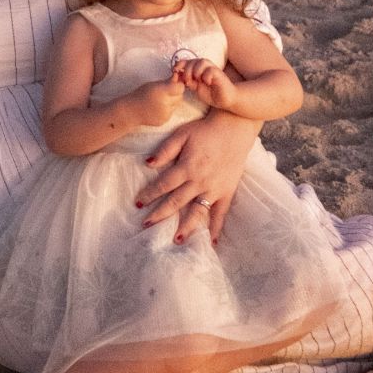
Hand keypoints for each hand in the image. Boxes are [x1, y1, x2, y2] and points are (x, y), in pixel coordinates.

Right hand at [132, 74, 184, 126]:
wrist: (131, 111)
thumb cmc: (140, 95)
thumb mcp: (153, 85)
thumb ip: (166, 82)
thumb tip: (177, 78)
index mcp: (161, 92)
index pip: (180, 88)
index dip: (178, 85)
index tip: (174, 84)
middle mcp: (165, 103)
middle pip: (180, 96)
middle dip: (175, 93)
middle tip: (166, 91)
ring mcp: (165, 113)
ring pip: (177, 105)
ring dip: (172, 101)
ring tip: (160, 100)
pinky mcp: (165, 120)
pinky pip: (172, 112)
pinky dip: (168, 109)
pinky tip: (158, 107)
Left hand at [134, 111, 258, 243]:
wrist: (234, 128)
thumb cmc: (205, 130)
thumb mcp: (182, 134)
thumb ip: (166, 150)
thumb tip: (148, 163)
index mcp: (186, 167)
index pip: (163, 185)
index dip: (149, 194)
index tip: (138, 203)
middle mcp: (199, 182)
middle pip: (176, 202)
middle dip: (160, 214)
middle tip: (146, 225)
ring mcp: (214, 189)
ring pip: (197, 212)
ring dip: (186, 227)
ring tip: (176, 240)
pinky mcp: (227, 192)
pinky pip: (221, 214)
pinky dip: (216, 228)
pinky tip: (212, 243)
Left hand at [172, 57, 235, 111]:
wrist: (226, 99)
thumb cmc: (212, 93)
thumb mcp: (196, 88)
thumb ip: (189, 81)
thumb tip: (177, 76)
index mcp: (199, 69)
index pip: (187, 61)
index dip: (180, 64)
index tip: (174, 71)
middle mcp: (206, 67)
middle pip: (193, 60)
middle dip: (187, 70)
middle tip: (188, 81)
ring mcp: (213, 70)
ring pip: (202, 61)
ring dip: (196, 70)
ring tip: (197, 80)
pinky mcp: (219, 75)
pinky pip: (211, 70)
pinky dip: (206, 76)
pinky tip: (206, 82)